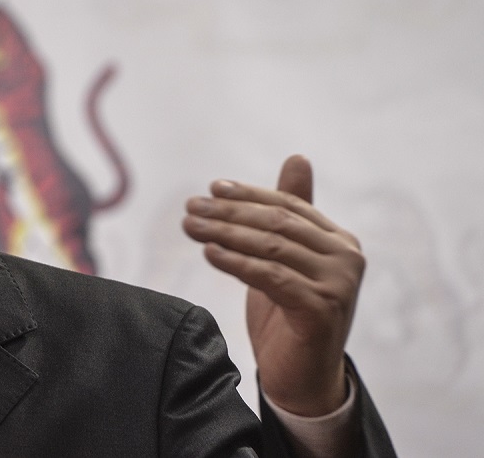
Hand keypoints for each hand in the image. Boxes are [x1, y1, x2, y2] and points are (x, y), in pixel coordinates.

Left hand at [182, 155, 364, 415]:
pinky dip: (237, 262)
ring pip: (271, 247)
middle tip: (191, 207)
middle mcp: (347, 258)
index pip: (288, 206)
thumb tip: (298, 157)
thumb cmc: (289, 316)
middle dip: (229, 213)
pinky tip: (209, 254)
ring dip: (225, 233)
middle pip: (277, 224)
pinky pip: (270, 277)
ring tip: (191, 226)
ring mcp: (338, 284)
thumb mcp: (285, 260)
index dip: (249, 195)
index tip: (213, 188)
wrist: (302, 379)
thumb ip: (289, 214)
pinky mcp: (321, 310)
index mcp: (339, 241)